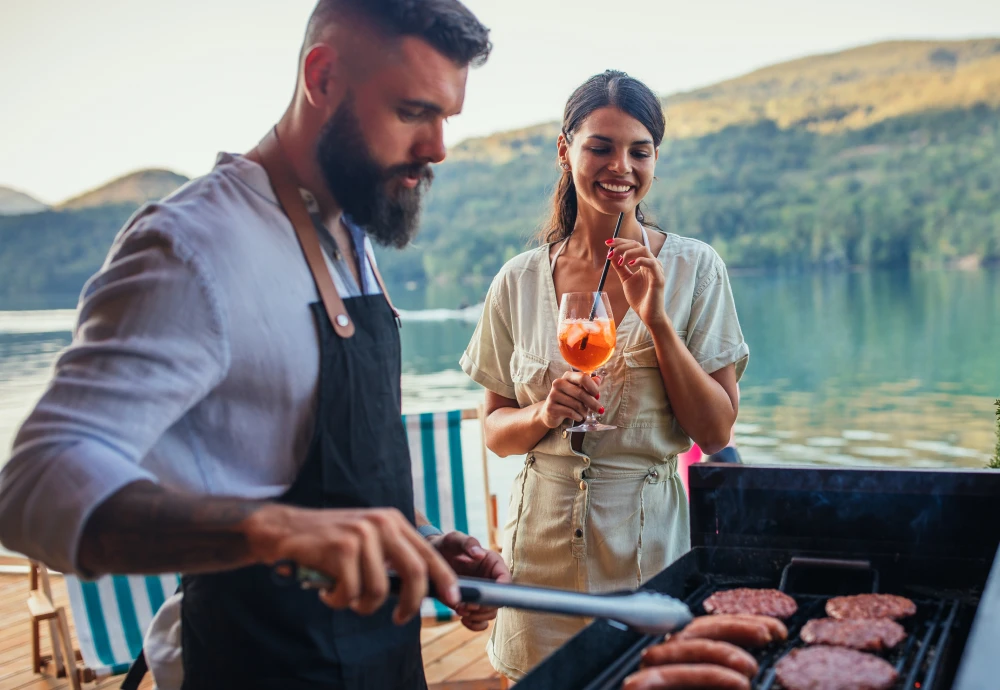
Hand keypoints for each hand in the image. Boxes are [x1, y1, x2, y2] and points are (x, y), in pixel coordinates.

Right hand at [245, 504, 459, 624]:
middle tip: (400, 618)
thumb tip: (420, 591)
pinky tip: (327, 593)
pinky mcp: (341, 549)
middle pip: (414, 572)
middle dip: (410, 604)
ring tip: (346, 598)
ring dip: (362, 605)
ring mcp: (362, 535)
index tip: (453, 599)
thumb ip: (392, 557)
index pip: (427, 553)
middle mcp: (381, 523)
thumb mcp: (367, 540)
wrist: (285, 529)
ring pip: (378, 590)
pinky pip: (351, 593)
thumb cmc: (328, 542)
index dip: (444, 579)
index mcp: (392, 520)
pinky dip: (338, 601)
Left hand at [428, 531, 511, 630]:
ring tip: (459, 610)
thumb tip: (479, 554)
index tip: (486, 595)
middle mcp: (492, 580)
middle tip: (464, 606)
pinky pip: (481, 622)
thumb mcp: (454, 539)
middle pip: (498, 602)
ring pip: (490, 614)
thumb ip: (468, 543)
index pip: (506, 580)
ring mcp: (483, 595)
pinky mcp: (473, 606)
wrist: (432, 558)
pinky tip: (462, 619)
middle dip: (483, 607)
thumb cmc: (446, 545)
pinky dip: (474, 625)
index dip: (500, 591)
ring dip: (476, 616)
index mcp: (494, 564)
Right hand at [536, 370, 602, 428]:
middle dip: (592, 403)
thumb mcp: (579, 391)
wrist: (550, 412)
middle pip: (580, 393)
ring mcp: (553, 394)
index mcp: (567, 376)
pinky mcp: (551, 407)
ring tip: (584, 414)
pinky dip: (578, 416)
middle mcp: (558, 383)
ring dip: (584, 412)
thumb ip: (589, 385)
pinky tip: (578, 417)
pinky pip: (570, 412)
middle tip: (600, 410)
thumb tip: (598, 379)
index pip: (583, 378)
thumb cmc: (567, 400)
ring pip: (576, 404)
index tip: (597, 396)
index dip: (593, 387)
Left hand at [606, 238, 668, 327]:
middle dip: (622, 245)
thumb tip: (611, 255)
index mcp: (645, 262)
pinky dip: (639, 260)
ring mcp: (656, 269)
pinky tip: (629, 264)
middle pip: (637, 245)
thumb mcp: (626, 279)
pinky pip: (651, 263)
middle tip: (610, 251)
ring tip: (620, 261)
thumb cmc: (639, 298)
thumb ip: (620, 268)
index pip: (634, 245)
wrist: (648, 315)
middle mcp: (652, 263)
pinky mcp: (659, 277)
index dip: (621, 242)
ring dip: (629, 252)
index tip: (607, 243)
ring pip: (644, 250)